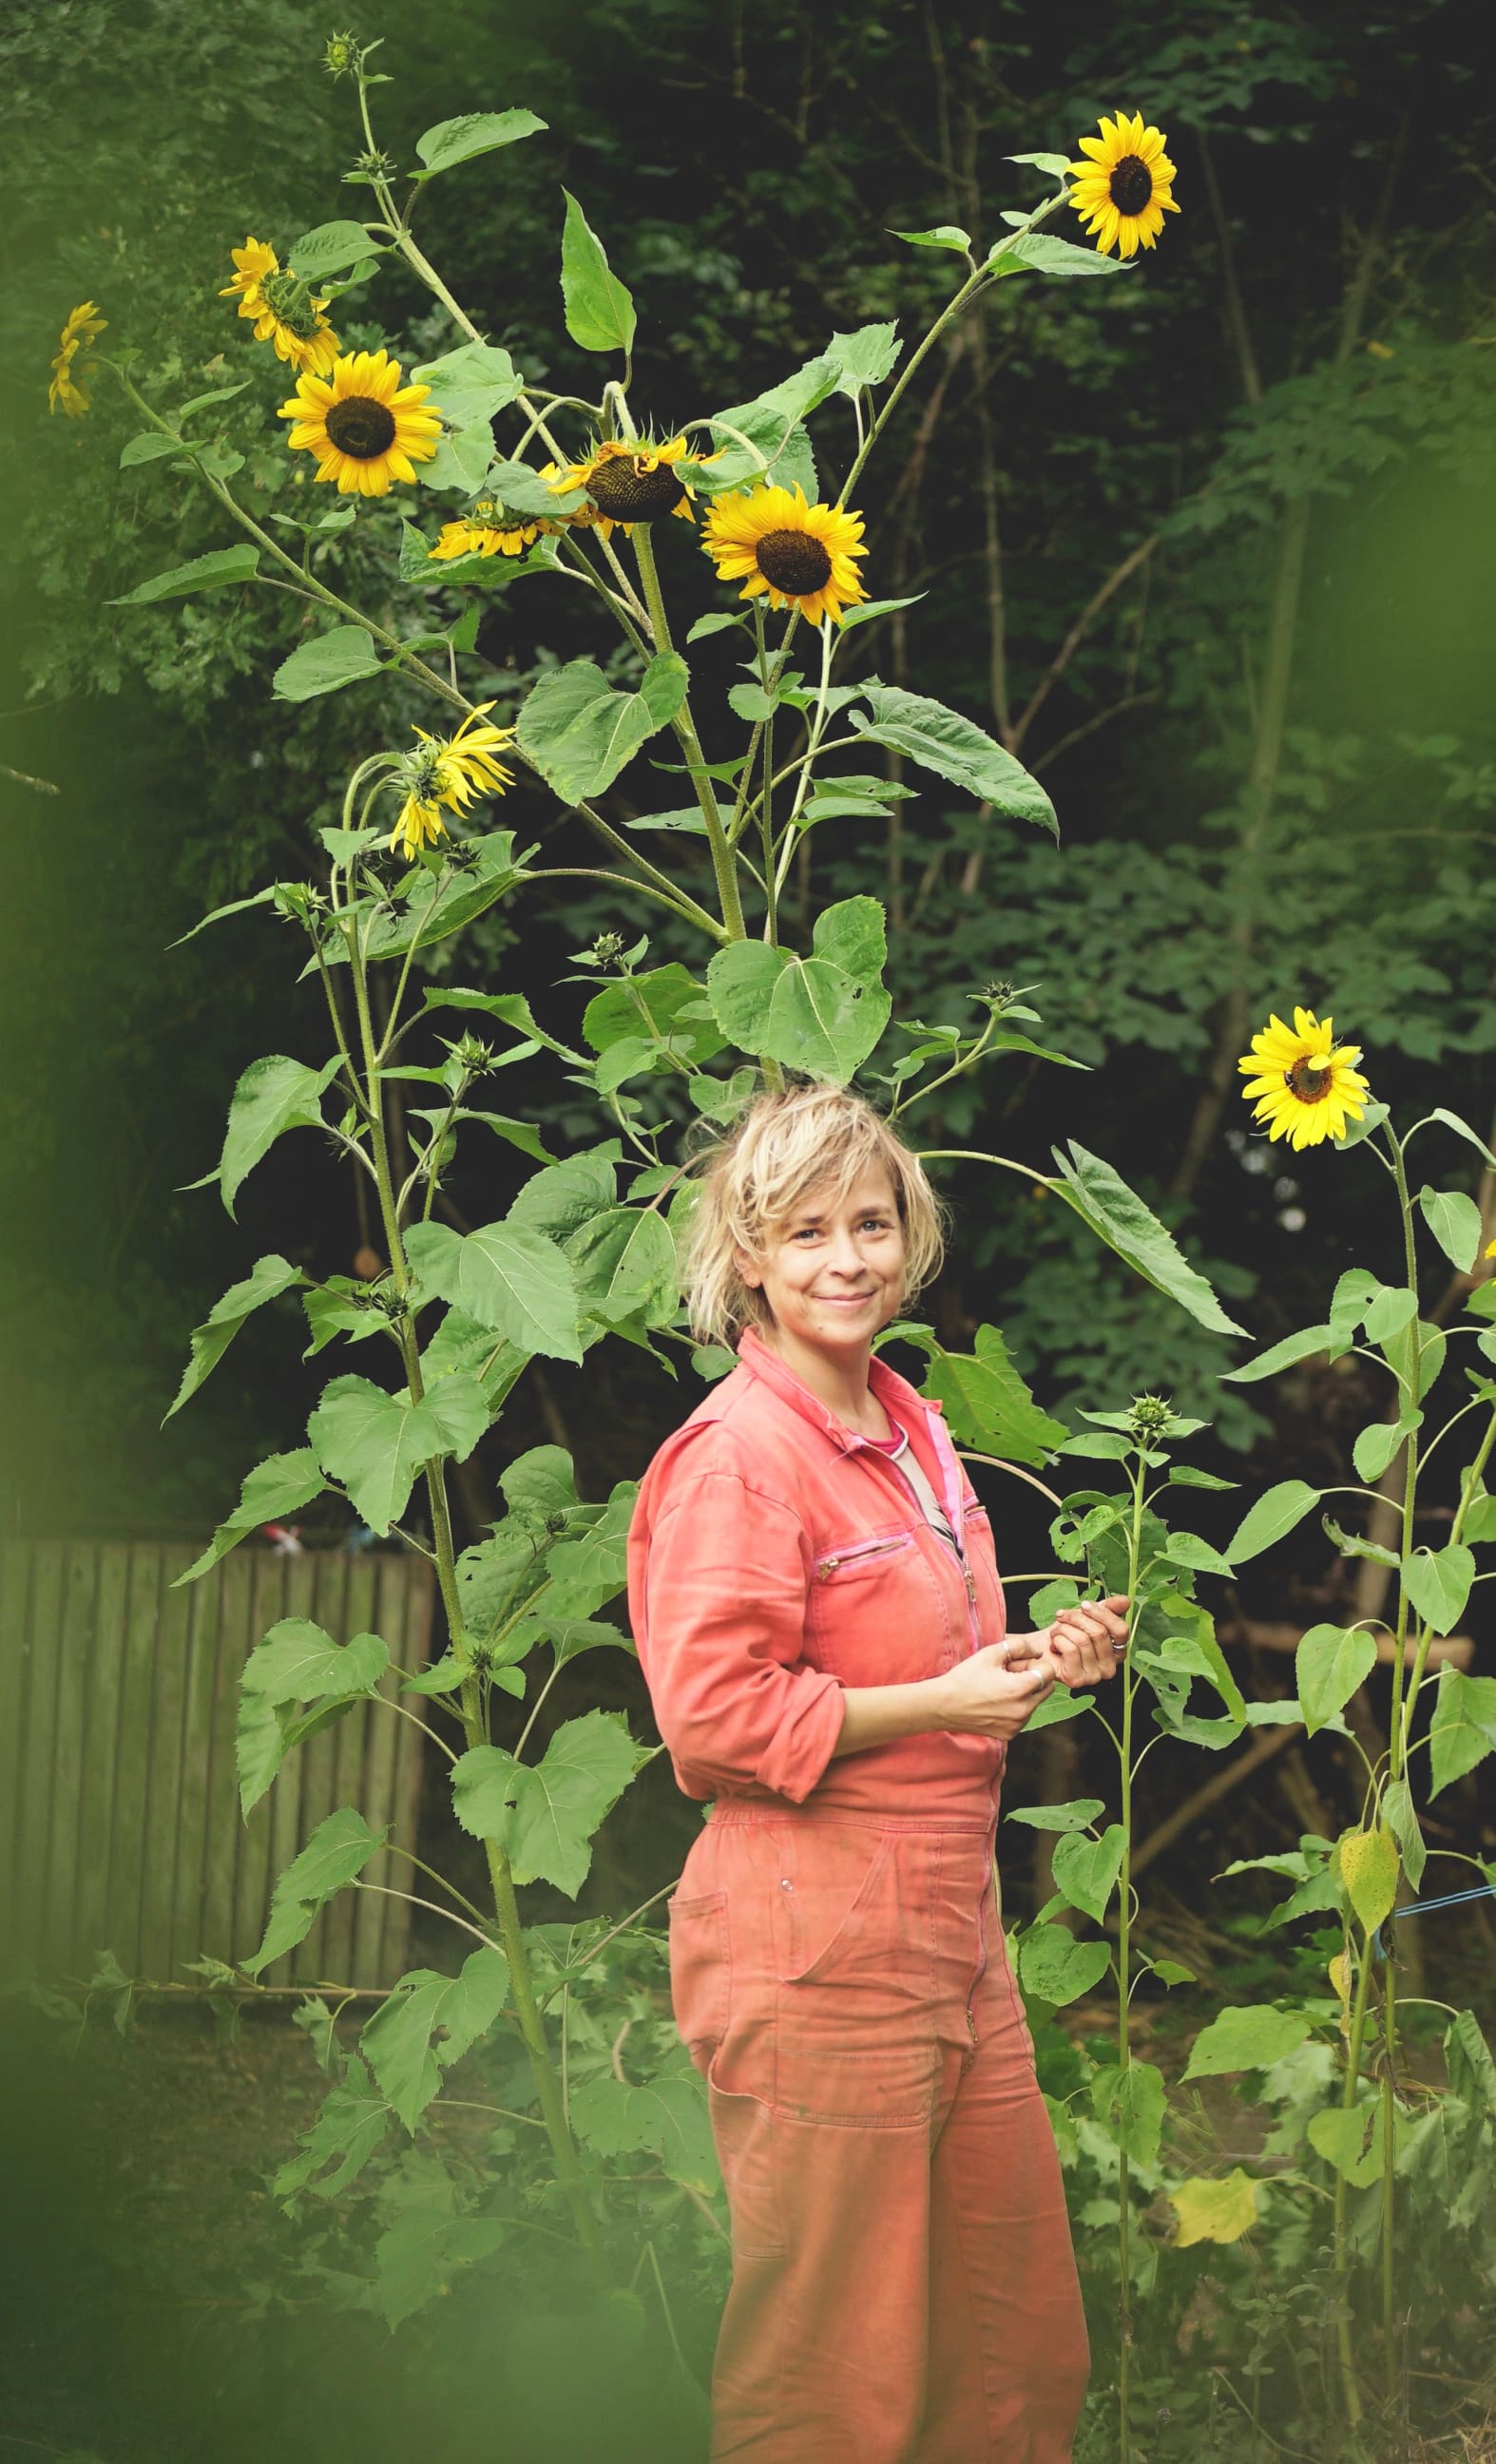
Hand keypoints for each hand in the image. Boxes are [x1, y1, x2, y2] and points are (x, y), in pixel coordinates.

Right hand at [935, 1642, 1056, 1740]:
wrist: (944, 1705)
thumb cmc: (965, 1678)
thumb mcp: (990, 1654)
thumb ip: (1018, 1646)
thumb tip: (1036, 1650)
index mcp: (1019, 1689)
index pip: (1048, 1673)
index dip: (1035, 1664)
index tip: (1019, 1664)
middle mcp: (1022, 1711)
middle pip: (1046, 1689)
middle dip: (1034, 1679)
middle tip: (1010, 1675)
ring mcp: (1017, 1725)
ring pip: (1035, 1704)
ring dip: (1026, 1695)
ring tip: (1001, 1689)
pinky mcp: (1010, 1734)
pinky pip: (1023, 1717)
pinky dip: (1016, 1708)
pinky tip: (997, 1702)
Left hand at [1038, 1594, 1130, 1687]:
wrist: (1040, 1651)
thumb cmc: (1066, 1634)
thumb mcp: (1088, 1617)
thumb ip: (1108, 1609)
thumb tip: (1125, 1601)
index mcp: (1118, 1651)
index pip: (1121, 1630)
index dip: (1103, 1614)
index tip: (1084, 1605)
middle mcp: (1110, 1667)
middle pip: (1100, 1633)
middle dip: (1076, 1618)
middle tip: (1062, 1616)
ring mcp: (1094, 1676)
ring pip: (1083, 1640)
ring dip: (1063, 1629)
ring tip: (1056, 1633)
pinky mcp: (1077, 1680)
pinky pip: (1070, 1650)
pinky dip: (1058, 1641)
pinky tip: (1054, 1645)